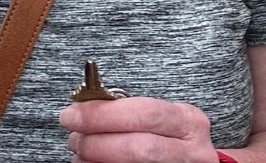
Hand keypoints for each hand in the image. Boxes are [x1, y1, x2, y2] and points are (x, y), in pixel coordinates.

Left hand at [60, 96, 219, 162]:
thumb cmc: (170, 136)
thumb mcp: (163, 119)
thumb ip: (132, 112)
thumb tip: (86, 109)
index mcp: (188, 121)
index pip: (143, 112)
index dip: (104, 114)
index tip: (73, 113)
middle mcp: (192, 150)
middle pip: (138, 147)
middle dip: (98, 141)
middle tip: (73, 138)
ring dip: (98, 159)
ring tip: (79, 154)